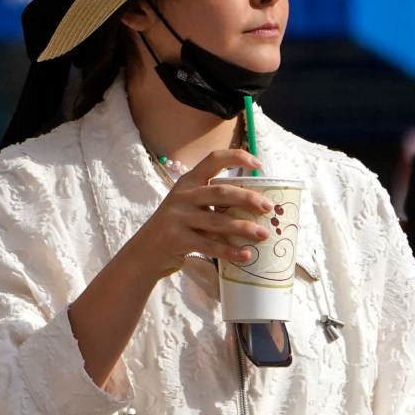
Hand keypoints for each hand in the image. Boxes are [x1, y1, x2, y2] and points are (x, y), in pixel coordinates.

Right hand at [118, 149, 274, 285]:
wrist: (146, 252)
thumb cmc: (177, 227)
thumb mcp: (190, 207)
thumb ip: (213, 203)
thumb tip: (254, 206)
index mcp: (189, 182)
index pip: (214, 160)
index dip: (237, 158)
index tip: (259, 165)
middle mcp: (183, 195)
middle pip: (221, 192)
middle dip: (248, 199)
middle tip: (268, 208)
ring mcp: (178, 217)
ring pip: (218, 221)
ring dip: (244, 228)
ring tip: (263, 235)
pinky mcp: (177, 239)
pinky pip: (210, 245)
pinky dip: (230, 251)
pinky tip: (246, 255)